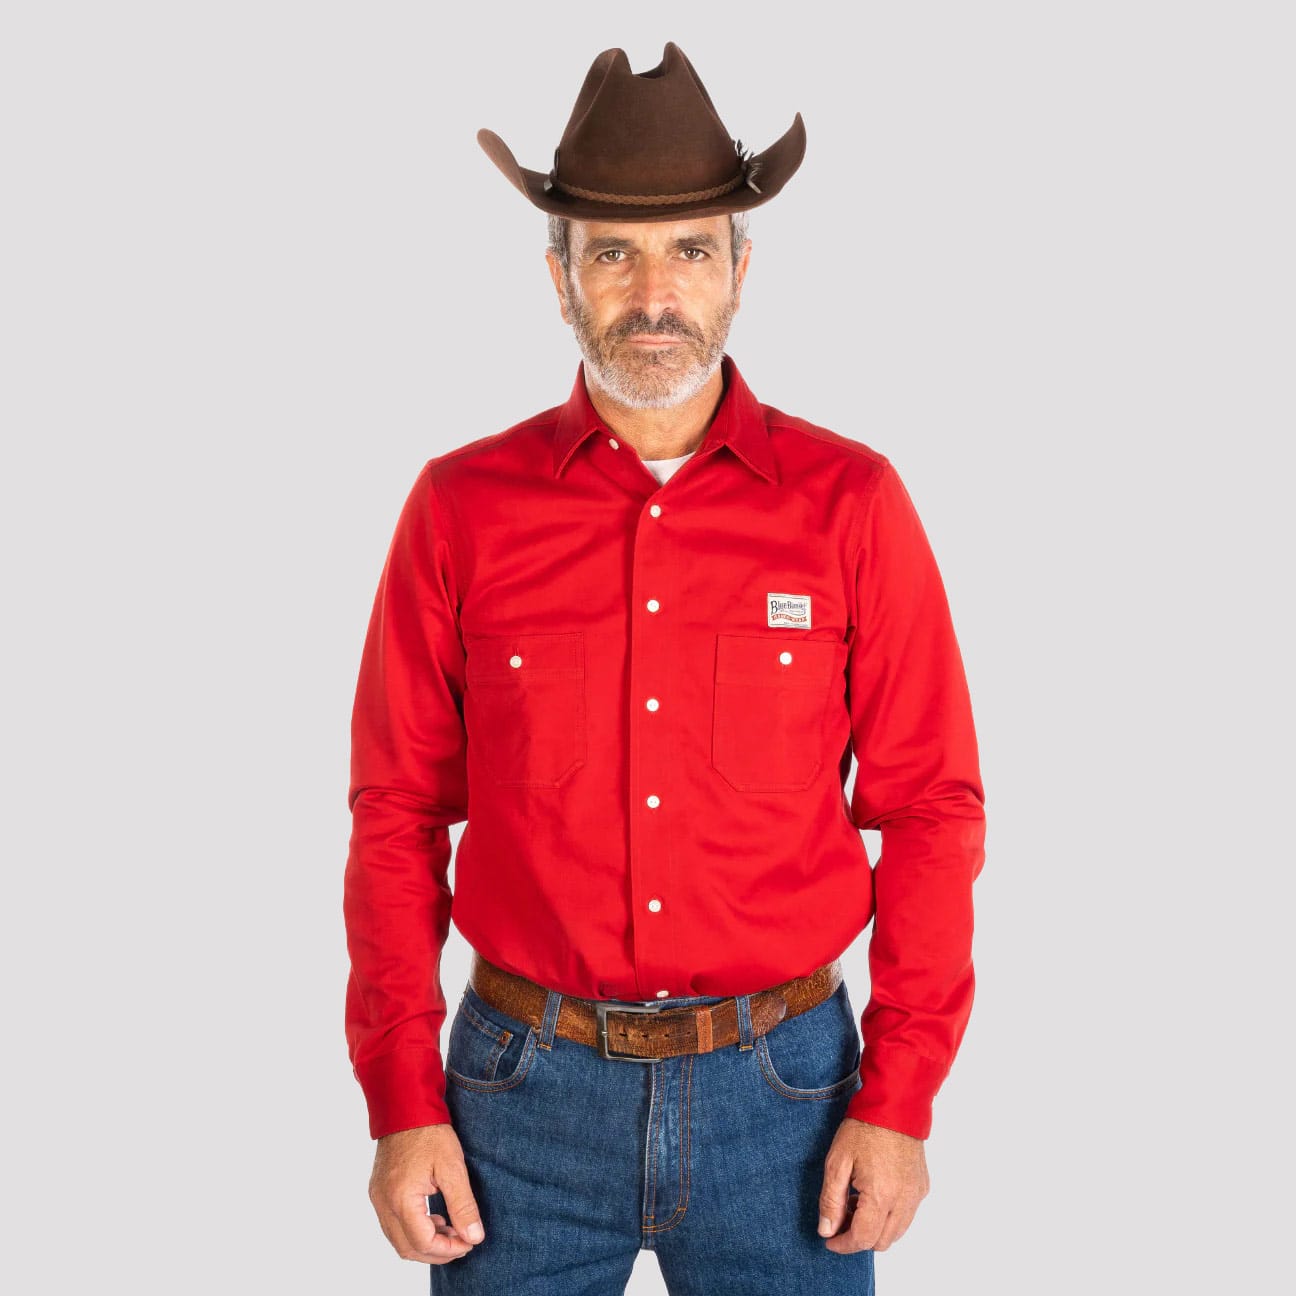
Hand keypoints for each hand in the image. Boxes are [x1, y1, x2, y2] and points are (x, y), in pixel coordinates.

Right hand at [368, 1123, 485, 1264]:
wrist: (406, 1107)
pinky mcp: (378, 1192)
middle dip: (437, 1252)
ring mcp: (378, 1198)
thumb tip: (474, 1237)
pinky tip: (434, 1217)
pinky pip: (393, 1225)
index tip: (469, 1242)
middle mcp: (384, 1203)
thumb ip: (463, 1205)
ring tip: (451, 1228)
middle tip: (462, 1241)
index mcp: (401, 1198)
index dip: (448, 1249)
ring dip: (425, 1243)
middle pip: (408, 1248)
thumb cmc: (429, 1133)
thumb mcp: (453, 1167)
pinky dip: (413, 1230)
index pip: (423, 1243)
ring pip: (398, 1240)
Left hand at [816, 1118, 929, 1252]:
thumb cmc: (863, 1129)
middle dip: (859, 1237)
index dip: (843, 1245)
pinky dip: (889, 1217)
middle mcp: (904, 1201)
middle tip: (840, 1217)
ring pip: (896, 1232)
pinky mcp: (922, 1187)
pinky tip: (872, 1194)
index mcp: (881, 1196)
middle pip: (881, 1242)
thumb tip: (827, 1230)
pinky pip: (906, 1215)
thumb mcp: (837, 1162)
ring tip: (855, 1202)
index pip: (863, 1238)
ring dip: (875, 1228)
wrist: (894, 1104)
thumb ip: (831, 1200)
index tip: (829, 1240)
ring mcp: (916, 1195)